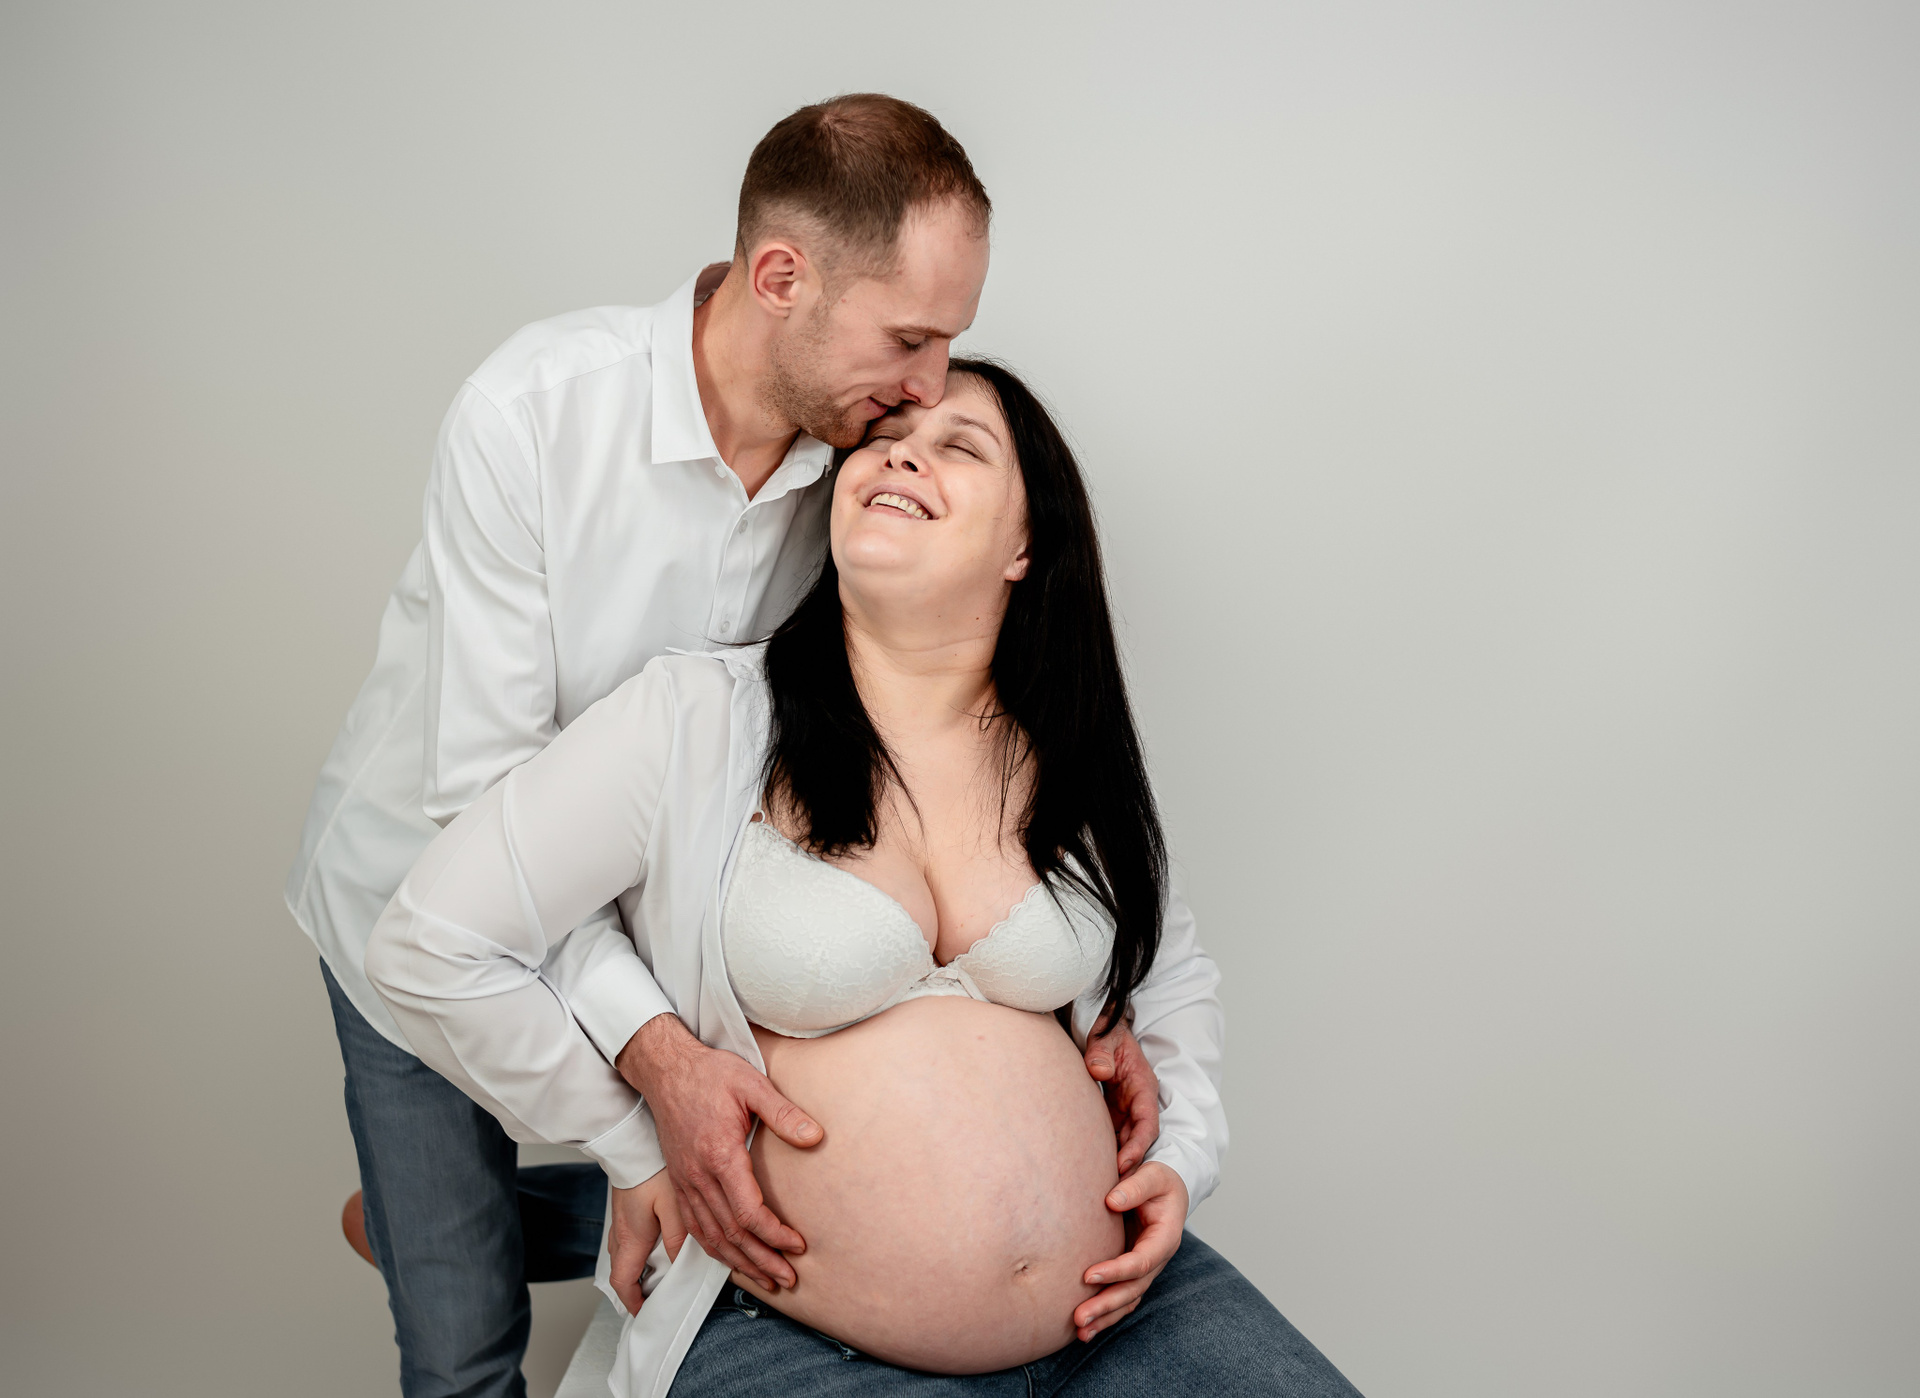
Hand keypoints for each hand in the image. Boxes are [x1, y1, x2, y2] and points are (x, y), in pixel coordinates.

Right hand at [607, 1168, 686, 1314]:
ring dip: (636, 1272)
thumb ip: (677, 1238)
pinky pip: (625, 1242)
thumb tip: (679, 1266)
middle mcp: (620, 1234)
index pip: (623, 1284)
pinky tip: (655, 1246)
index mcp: (631, 1239)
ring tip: (659, 1275)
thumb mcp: (672, 1206)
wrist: (631, 1143)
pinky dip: (637, 1253)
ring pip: (622, 1258)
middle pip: (621, 1274)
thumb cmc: (652, 1169)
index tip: (646, 1312)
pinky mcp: (623, 1211)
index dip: (633, 1302)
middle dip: (635, 1291)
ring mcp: (619, 1222)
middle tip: (656, 1297)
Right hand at [614, 1012, 822, 1290]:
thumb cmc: (710, 1074)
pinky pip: (694, 1228)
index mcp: (719, 1155)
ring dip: (739, 1262)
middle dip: (761, 1260)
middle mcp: (699, 1176)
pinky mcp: (678, 1183)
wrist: (665, 1069)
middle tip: (788, 1279)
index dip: (774, 1235)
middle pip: (731, 1234)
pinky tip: (731, 1259)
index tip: (798, 1245)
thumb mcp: (751, 1084)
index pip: (748, 1211)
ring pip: (710, 1237)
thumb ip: (783, 1113)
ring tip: (766, 1279)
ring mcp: (685, 1183)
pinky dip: (714, 1250)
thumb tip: (815, 1137)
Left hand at [1074, 1161, 1187, 1341]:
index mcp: (1165, 1238)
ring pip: (1127, 1300)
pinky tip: (1086, 1328)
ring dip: (1105, 1318)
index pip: (1141, 1261)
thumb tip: (1111, 1202)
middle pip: (1133, 1289)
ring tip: (1079, 1332)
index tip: (1088, 1276)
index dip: (1116, 1271)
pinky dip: (1106, 1314)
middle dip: (1106, 1305)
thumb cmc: (1160, 1180)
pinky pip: (1121, 1298)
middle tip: (1078, 1318)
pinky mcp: (1132, 1272)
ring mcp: (1145, 1269)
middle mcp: (1156, 1259)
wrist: (1165, 1189)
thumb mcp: (1154, 1174)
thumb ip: (1136, 1186)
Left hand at [1084, 1018, 1160, 1176]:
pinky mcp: (1111, 1114)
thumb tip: (1098, 1071)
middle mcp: (1137, 1103)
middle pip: (1137, 1140)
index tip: (1124, 1165)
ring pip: (1124, 1142)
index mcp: (1143, 1087)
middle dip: (1128, 1165)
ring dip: (1115, 1163)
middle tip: (1113, 1190)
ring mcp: (1125, 1110)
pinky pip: (1109, 1137)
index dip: (1138, 1146)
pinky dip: (1103, 1153)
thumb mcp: (1107, 1036)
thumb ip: (1101, 1051)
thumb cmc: (1108, 1030)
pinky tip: (1087, 1171)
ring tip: (1101, 1189)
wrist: (1104, 1027)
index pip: (1147, 1123)